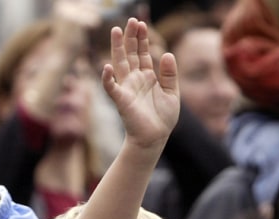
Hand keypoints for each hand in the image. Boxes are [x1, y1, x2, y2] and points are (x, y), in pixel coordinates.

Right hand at [101, 18, 178, 148]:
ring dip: (117, 48)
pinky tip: (106, 67)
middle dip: (130, 37)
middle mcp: (135, 79)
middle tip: (131, 20)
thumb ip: (169, 74)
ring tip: (115, 30)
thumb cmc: (162, 118)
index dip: (142, 39)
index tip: (141, 23)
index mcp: (147, 76)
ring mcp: (127, 88)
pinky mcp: (122, 100)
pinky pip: (111, 87)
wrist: (155, 138)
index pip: (142, 53)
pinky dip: (107, 78)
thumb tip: (167, 54)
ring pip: (119, 63)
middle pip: (130, 53)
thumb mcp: (172, 93)